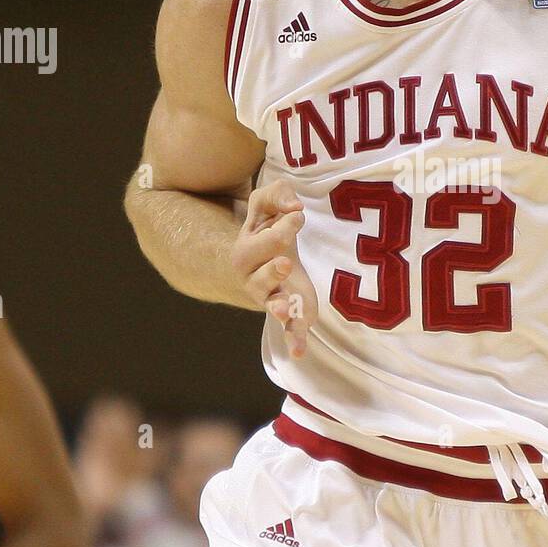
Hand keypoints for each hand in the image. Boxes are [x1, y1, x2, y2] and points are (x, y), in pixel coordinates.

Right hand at [231, 181, 317, 358]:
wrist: (266, 258)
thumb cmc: (269, 227)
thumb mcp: (268, 203)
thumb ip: (279, 194)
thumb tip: (295, 208)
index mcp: (247, 247)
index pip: (264, 238)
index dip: (282, 226)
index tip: (300, 215)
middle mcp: (253, 274)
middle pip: (259, 272)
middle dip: (272, 268)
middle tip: (286, 261)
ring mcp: (268, 295)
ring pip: (269, 301)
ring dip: (277, 305)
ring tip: (285, 308)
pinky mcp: (288, 310)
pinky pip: (288, 327)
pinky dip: (293, 339)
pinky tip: (298, 352)